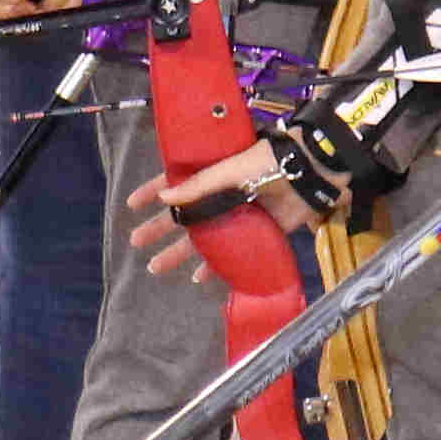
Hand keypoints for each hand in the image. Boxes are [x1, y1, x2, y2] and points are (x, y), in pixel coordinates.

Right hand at [124, 148, 300, 255]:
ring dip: (179, 252)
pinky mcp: (256, 232)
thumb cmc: (268, 162)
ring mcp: (237, 214)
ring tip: (155, 267)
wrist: (309, 172)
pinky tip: (198, 277)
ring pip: (201, 237)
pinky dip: (214, 266)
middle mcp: (221, 194)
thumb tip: (165, 198)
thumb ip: (200, 185)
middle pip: (183, 215)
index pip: (175, 183)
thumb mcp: (231, 168)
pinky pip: (229, 252)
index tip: (131, 206)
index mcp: (213, 173)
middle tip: (136, 242)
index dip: (152, 193)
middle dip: (159, 229)